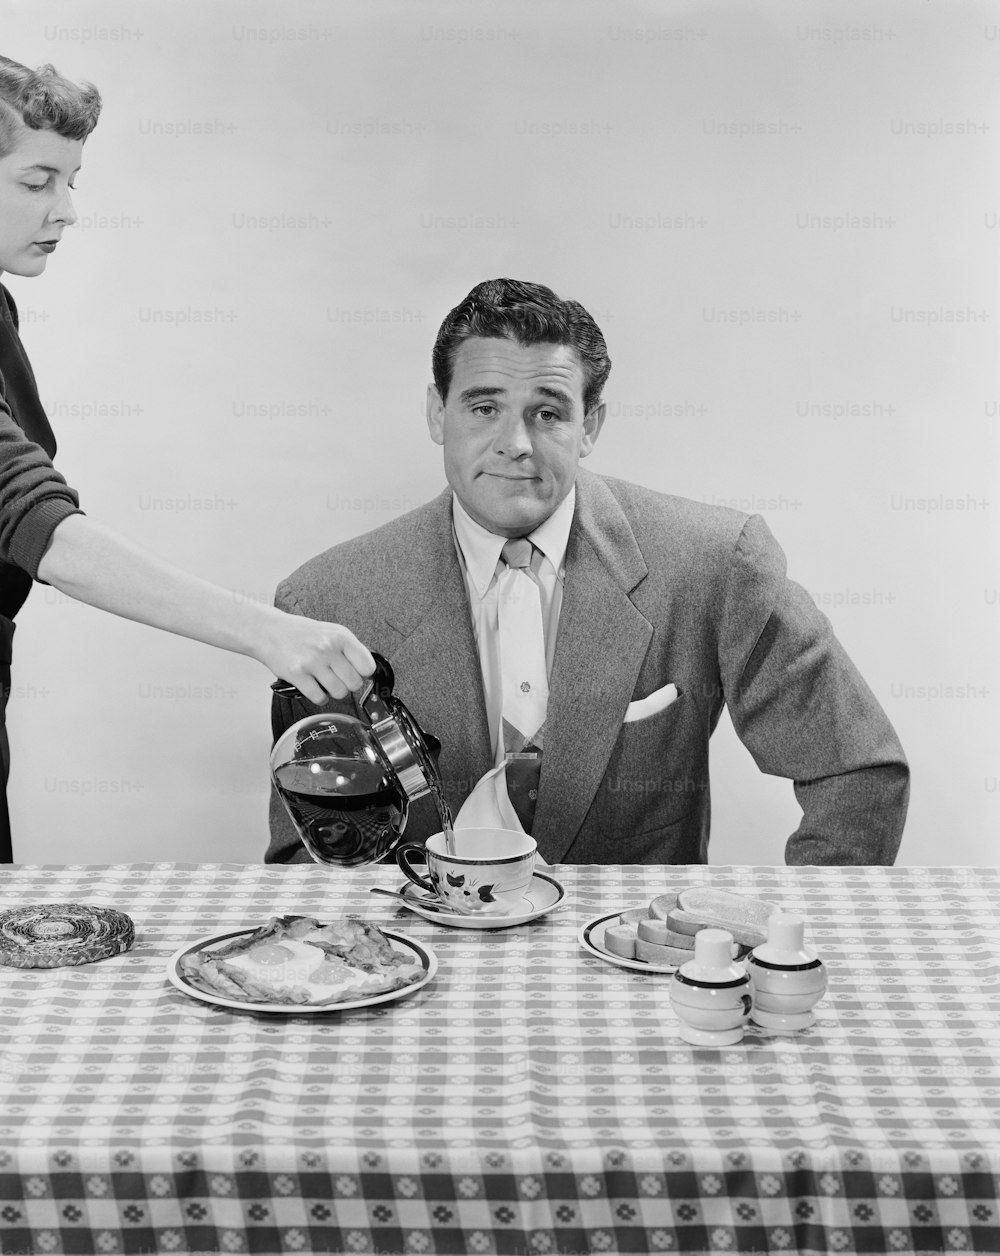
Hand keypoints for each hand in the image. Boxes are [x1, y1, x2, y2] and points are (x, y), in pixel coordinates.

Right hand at [258, 613, 374, 703]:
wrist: (269, 631)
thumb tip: (366, 670)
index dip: (363, 673)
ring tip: (326, 683)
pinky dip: (319, 698)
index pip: (367, 666)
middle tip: (339, 680)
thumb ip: (348, 649)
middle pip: (355, 683)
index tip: (357, 673)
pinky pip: (319, 697)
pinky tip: (315, 688)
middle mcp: (328, 648)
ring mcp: (312, 662)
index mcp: (340, 636)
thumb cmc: (301, 634)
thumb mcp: (330, 632)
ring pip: (339, 692)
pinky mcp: (297, 675)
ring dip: (334, 692)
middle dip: (348, 685)